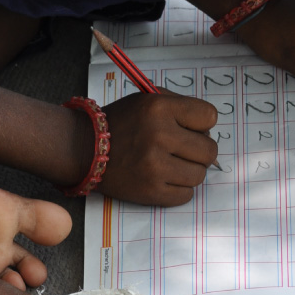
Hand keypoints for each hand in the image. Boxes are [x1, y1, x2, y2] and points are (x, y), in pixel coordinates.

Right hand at [100, 91, 217, 205]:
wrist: (85, 148)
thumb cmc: (121, 122)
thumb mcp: (147, 99)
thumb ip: (180, 106)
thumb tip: (209, 129)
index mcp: (159, 108)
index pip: (209, 116)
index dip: (202, 123)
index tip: (191, 127)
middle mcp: (159, 135)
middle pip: (209, 150)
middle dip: (200, 150)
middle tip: (183, 149)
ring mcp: (155, 166)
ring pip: (200, 174)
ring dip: (189, 170)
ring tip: (171, 163)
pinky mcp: (152, 191)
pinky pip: (186, 195)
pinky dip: (179, 188)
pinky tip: (164, 177)